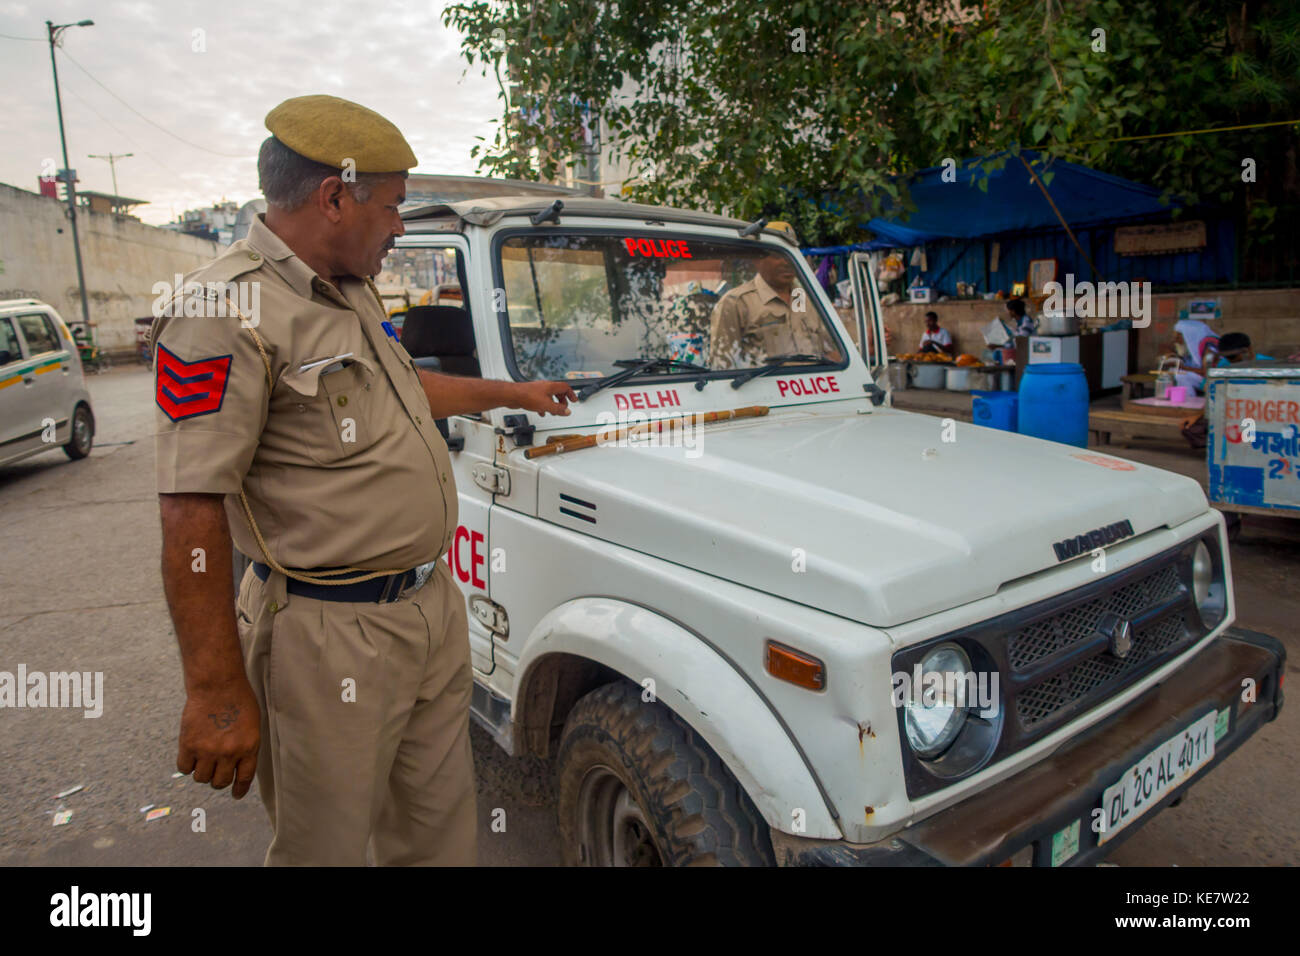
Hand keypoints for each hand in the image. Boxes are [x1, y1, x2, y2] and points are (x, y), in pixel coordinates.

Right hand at [177, 680, 260, 797]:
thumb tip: (237, 766)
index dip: (239, 789)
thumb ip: (246, 746)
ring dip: (202, 772)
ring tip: (203, 759)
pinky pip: (184, 768)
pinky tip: (190, 754)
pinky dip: (187, 764)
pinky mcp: (188, 745)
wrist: (217, 684)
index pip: (244, 778)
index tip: (236, 794)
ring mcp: (208, 750)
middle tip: (215, 770)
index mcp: (248, 748)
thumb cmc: (238, 700)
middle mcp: (229, 753)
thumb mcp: (252, 725)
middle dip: (218, 779)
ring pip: (201, 778)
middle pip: (220, 782)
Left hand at [514, 380, 576, 415]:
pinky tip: (541, 412)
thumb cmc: (527, 396)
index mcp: (551, 386)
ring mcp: (537, 390)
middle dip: (562, 401)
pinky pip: (541, 400)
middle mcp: (545, 386)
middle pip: (558, 392)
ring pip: (549, 397)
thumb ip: (558, 409)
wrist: (512, 395)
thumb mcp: (547, 405)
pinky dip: (543, 406)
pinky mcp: (531, 395)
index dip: (571, 394)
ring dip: (553, 405)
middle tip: (563, 408)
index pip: (565, 387)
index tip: (574, 400)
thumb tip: (567, 411)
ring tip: (553, 412)